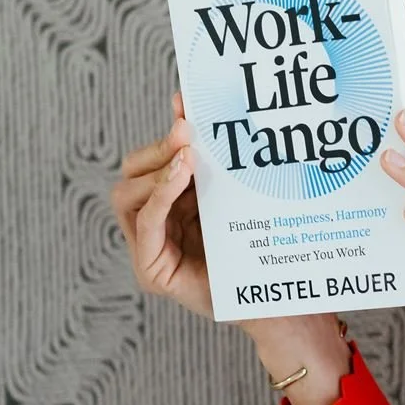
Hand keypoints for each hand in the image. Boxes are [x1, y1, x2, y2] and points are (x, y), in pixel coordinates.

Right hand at [111, 90, 343, 351]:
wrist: (277, 300)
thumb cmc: (259, 246)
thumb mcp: (235, 194)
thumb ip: (217, 160)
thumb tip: (194, 109)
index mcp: (173, 202)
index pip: (151, 160)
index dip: (165, 132)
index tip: (185, 104)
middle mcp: (156, 222)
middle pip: (132, 173)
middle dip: (157, 148)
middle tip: (186, 132)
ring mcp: (150, 246)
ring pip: (127, 194)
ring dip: (156, 170)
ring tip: (187, 155)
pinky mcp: (152, 269)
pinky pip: (146, 224)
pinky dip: (159, 195)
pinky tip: (180, 175)